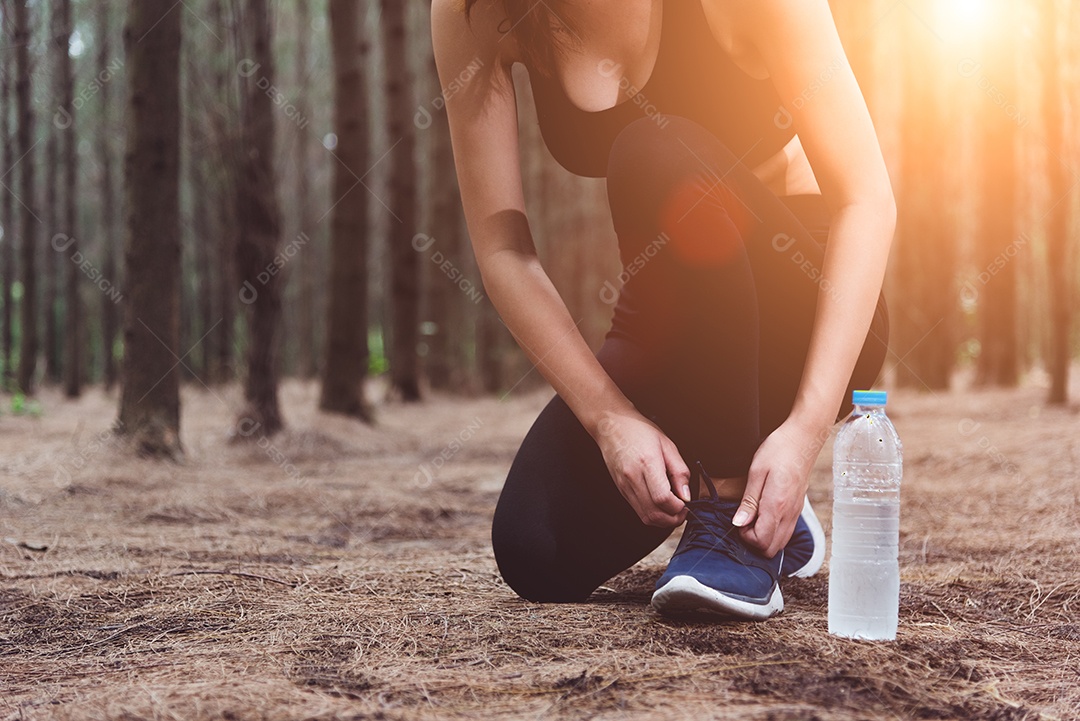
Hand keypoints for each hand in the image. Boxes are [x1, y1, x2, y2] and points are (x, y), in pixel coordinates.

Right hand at [593, 410, 691, 527]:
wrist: (611, 426)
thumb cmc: (639, 431)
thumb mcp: (668, 445)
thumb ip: (680, 472)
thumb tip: (686, 495)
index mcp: (647, 463)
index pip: (663, 498)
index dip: (678, 507)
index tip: (685, 503)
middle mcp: (633, 477)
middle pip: (654, 513)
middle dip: (673, 519)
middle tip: (682, 511)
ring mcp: (625, 486)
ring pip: (645, 517)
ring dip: (663, 520)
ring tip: (672, 509)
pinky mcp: (621, 490)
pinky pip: (638, 510)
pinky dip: (653, 514)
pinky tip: (660, 504)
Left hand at [733, 415, 829, 556]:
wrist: (802, 440)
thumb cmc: (778, 451)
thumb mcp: (756, 472)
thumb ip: (749, 501)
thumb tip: (739, 523)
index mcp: (777, 505)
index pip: (761, 541)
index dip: (745, 537)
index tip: (738, 521)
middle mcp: (789, 514)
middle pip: (771, 549)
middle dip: (753, 542)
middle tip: (744, 522)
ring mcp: (796, 513)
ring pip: (780, 544)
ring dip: (763, 538)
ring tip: (753, 518)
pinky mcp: (797, 510)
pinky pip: (785, 532)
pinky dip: (773, 532)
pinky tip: (763, 515)